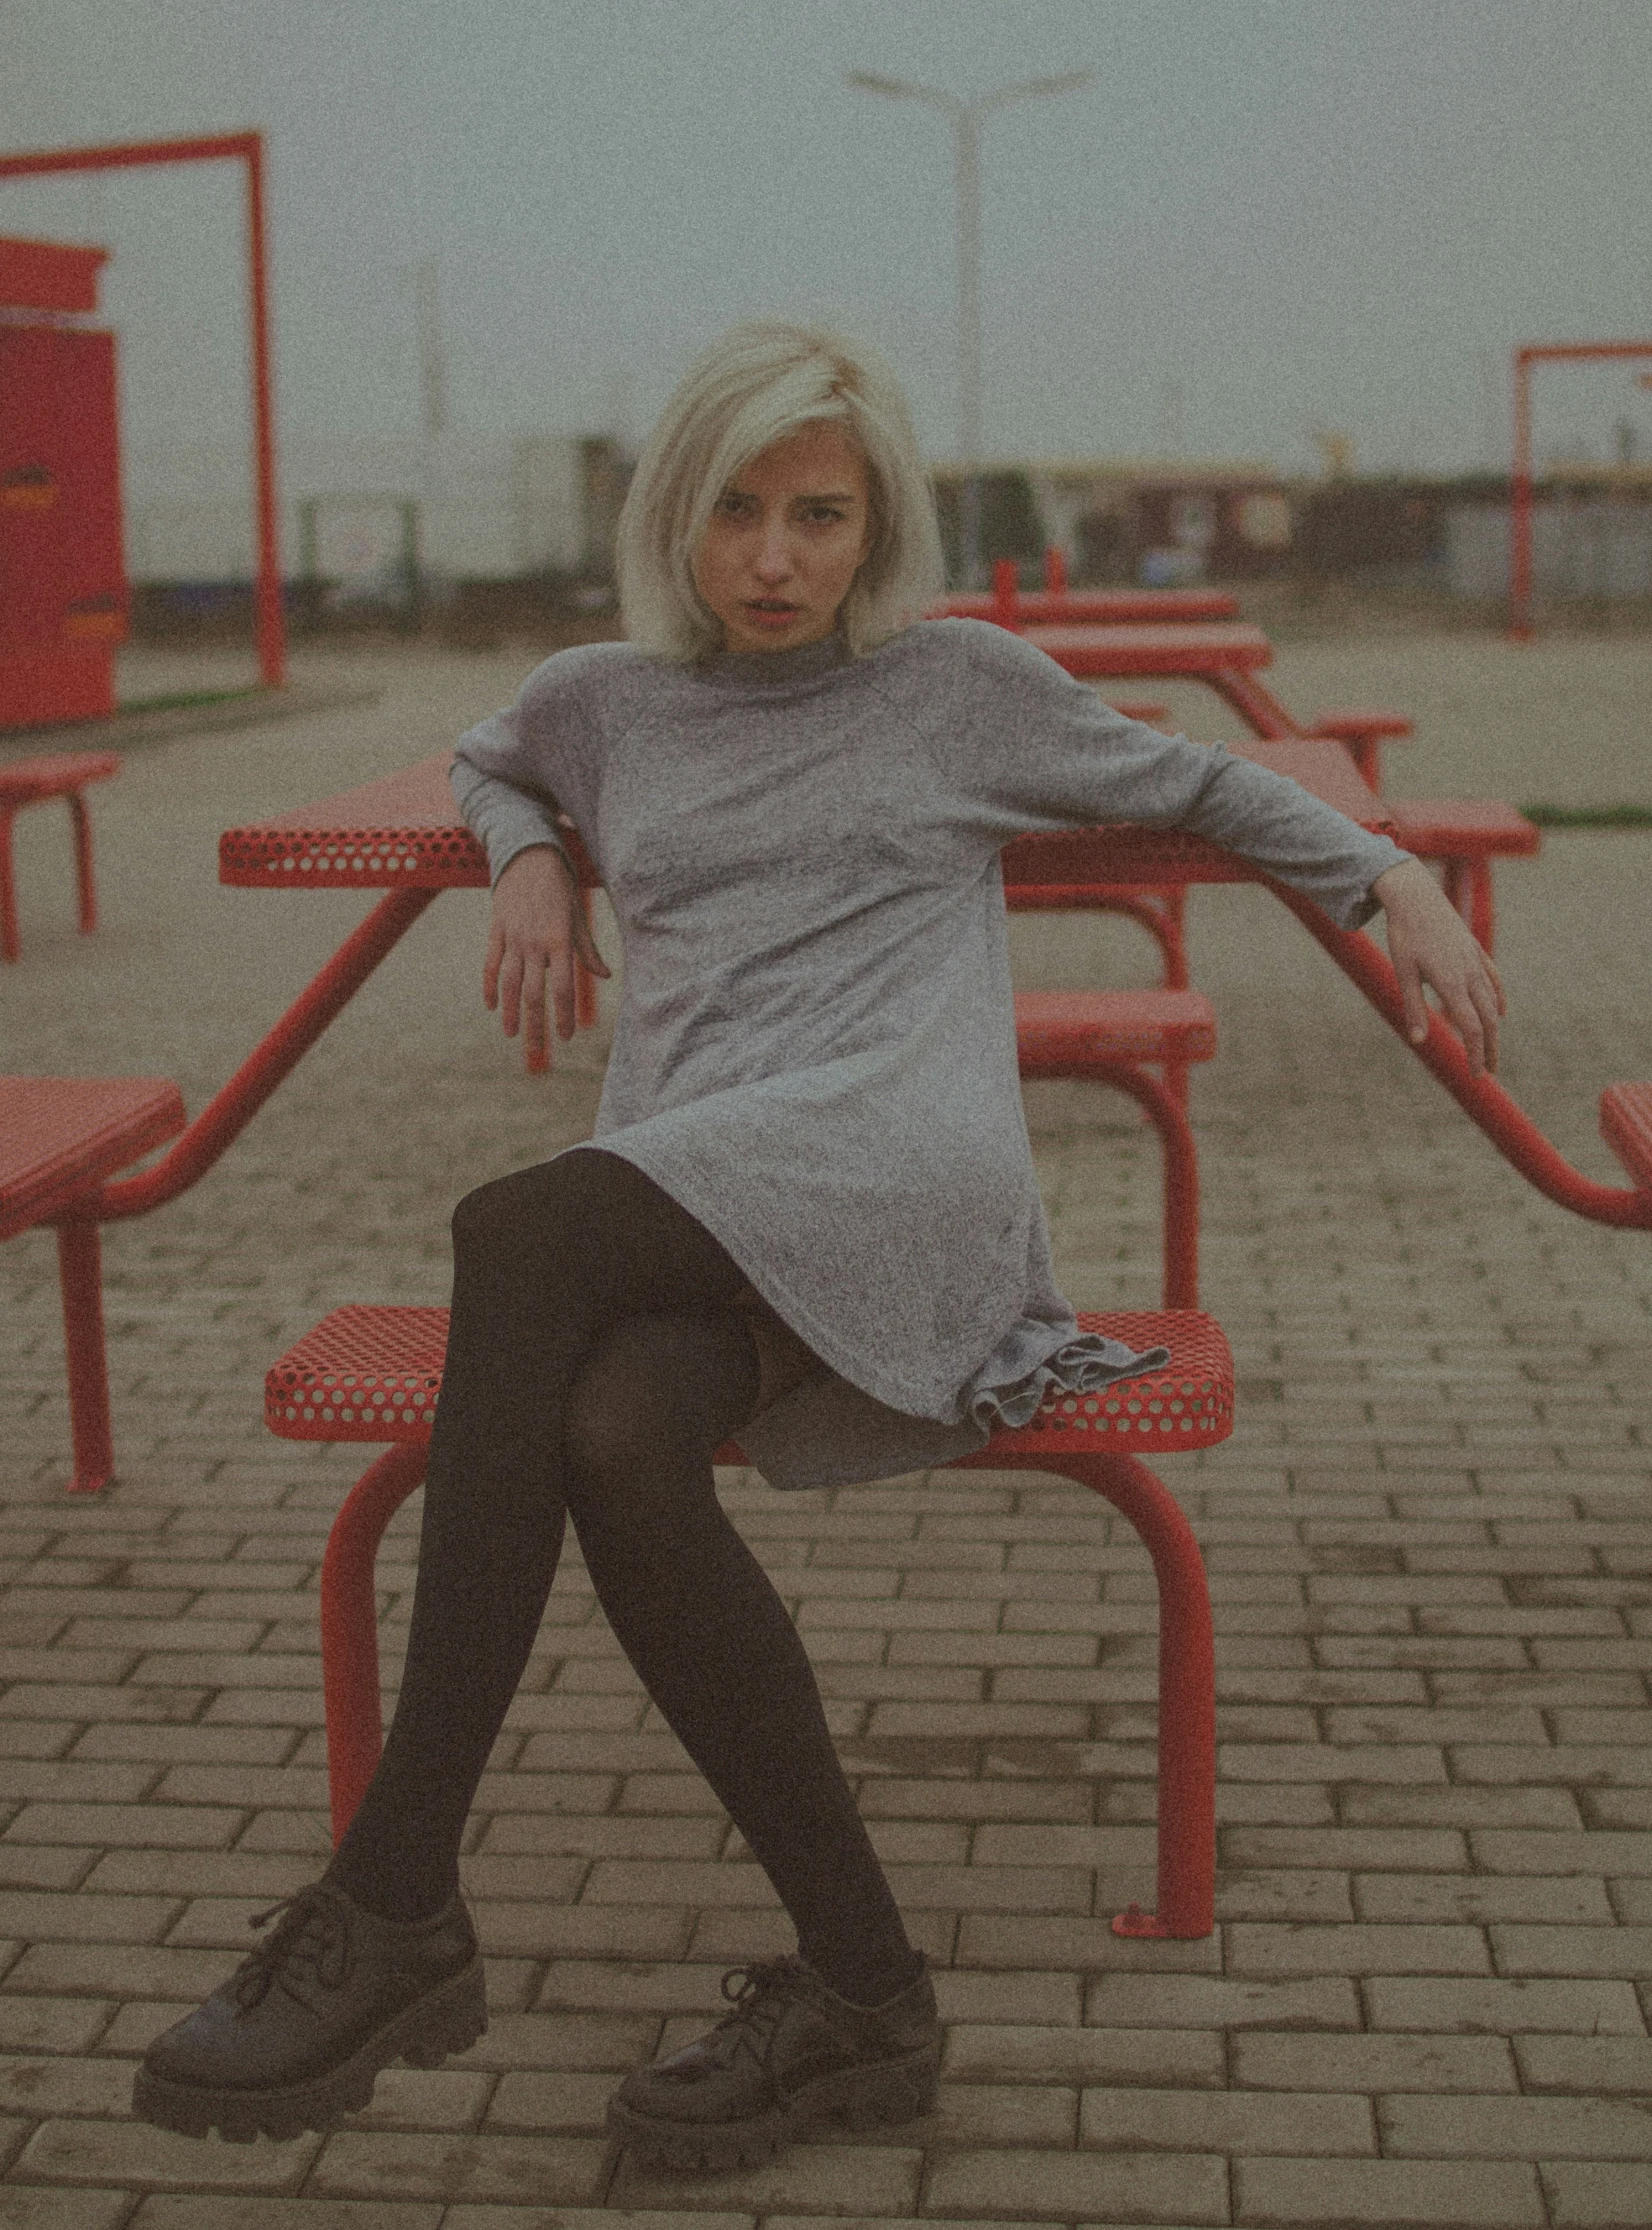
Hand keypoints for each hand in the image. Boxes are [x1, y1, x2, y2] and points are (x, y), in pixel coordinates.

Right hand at [482, 846, 610, 1073]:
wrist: (529, 856)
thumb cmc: (560, 888)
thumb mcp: (577, 918)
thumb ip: (587, 950)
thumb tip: (606, 975)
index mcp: (560, 940)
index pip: (563, 987)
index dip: (564, 1015)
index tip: (566, 1037)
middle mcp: (535, 942)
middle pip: (534, 992)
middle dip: (536, 1025)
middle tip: (537, 1051)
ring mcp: (513, 937)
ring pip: (509, 983)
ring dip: (510, 1012)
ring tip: (512, 1035)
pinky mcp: (497, 931)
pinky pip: (490, 963)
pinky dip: (489, 986)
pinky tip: (491, 1007)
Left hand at [1372, 857, 1505, 1077]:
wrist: (1416, 897)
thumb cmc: (1404, 935)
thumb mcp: (1402, 973)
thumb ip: (1412, 1007)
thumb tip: (1419, 1041)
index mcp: (1452, 983)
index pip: (1472, 1028)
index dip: (1476, 1054)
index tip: (1476, 1075)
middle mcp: (1469, 974)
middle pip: (1489, 1020)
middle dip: (1490, 1048)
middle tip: (1488, 1072)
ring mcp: (1475, 961)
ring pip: (1492, 1002)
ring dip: (1494, 1028)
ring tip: (1492, 1048)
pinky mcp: (1475, 950)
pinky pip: (1493, 980)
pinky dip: (1498, 1000)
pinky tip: (1499, 1013)